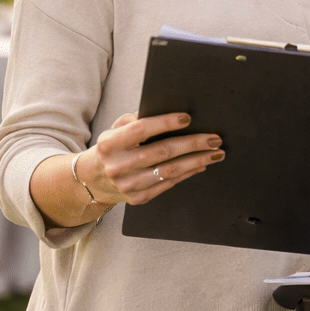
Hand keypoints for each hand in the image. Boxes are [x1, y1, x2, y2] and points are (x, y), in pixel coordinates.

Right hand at [83, 112, 223, 206]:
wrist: (93, 180)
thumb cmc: (112, 148)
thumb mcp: (115, 130)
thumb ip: (135, 120)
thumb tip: (164, 112)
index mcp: (111, 144)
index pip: (141, 129)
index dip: (165, 123)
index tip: (187, 118)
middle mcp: (118, 165)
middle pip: (162, 152)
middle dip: (192, 144)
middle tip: (214, 138)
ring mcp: (128, 185)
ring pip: (169, 171)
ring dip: (197, 161)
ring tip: (216, 153)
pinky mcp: (138, 198)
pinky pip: (168, 184)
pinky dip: (187, 173)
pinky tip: (201, 165)